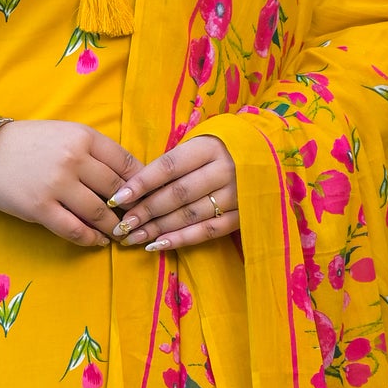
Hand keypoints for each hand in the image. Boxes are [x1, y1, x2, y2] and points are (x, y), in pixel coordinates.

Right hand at [0, 120, 139, 247]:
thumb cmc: (29, 143)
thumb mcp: (66, 133)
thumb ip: (95, 152)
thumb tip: (128, 178)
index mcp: (84, 137)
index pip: (126, 163)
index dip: (142, 183)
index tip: (146, 196)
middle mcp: (74, 159)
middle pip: (117, 190)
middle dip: (131, 209)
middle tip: (137, 220)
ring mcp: (57, 185)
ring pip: (100, 213)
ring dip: (115, 228)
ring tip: (120, 234)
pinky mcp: (41, 208)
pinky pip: (75, 229)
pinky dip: (91, 239)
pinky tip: (97, 241)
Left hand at [110, 135, 239, 251]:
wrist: (269, 155)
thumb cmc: (223, 147)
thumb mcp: (201, 142)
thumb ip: (174, 162)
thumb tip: (136, 185)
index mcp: (210, 147)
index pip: (168, 167)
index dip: (141, 183)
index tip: (118, 198)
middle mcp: (225, 170)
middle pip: (177, 194)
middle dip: (146, 211)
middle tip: (122, 224)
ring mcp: (236, 195)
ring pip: (190, 215)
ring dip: (158, 229)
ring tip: (133, 237)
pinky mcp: (243, 215)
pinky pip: (208, 231)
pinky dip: (182, 239)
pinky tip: (158, 245)